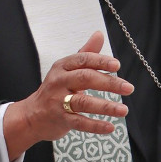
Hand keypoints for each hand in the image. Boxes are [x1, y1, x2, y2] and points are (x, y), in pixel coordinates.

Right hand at [3, 31, 133, 159]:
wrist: (32, 115)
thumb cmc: (56, 89)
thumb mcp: (67, 69)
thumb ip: (86, 54)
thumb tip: (99, 34)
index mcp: (62, 66)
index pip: (83, 60)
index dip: (100, 61)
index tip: (117, 66)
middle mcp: (59, 81)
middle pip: (85, 78)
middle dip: (109, 83)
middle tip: (128, 88)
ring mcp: (58, 101)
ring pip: (84, 102)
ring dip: (106, 106)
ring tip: (124, 110)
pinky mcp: (60, 119)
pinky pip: (80, 123)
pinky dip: (96, 125)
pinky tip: (110, 127)